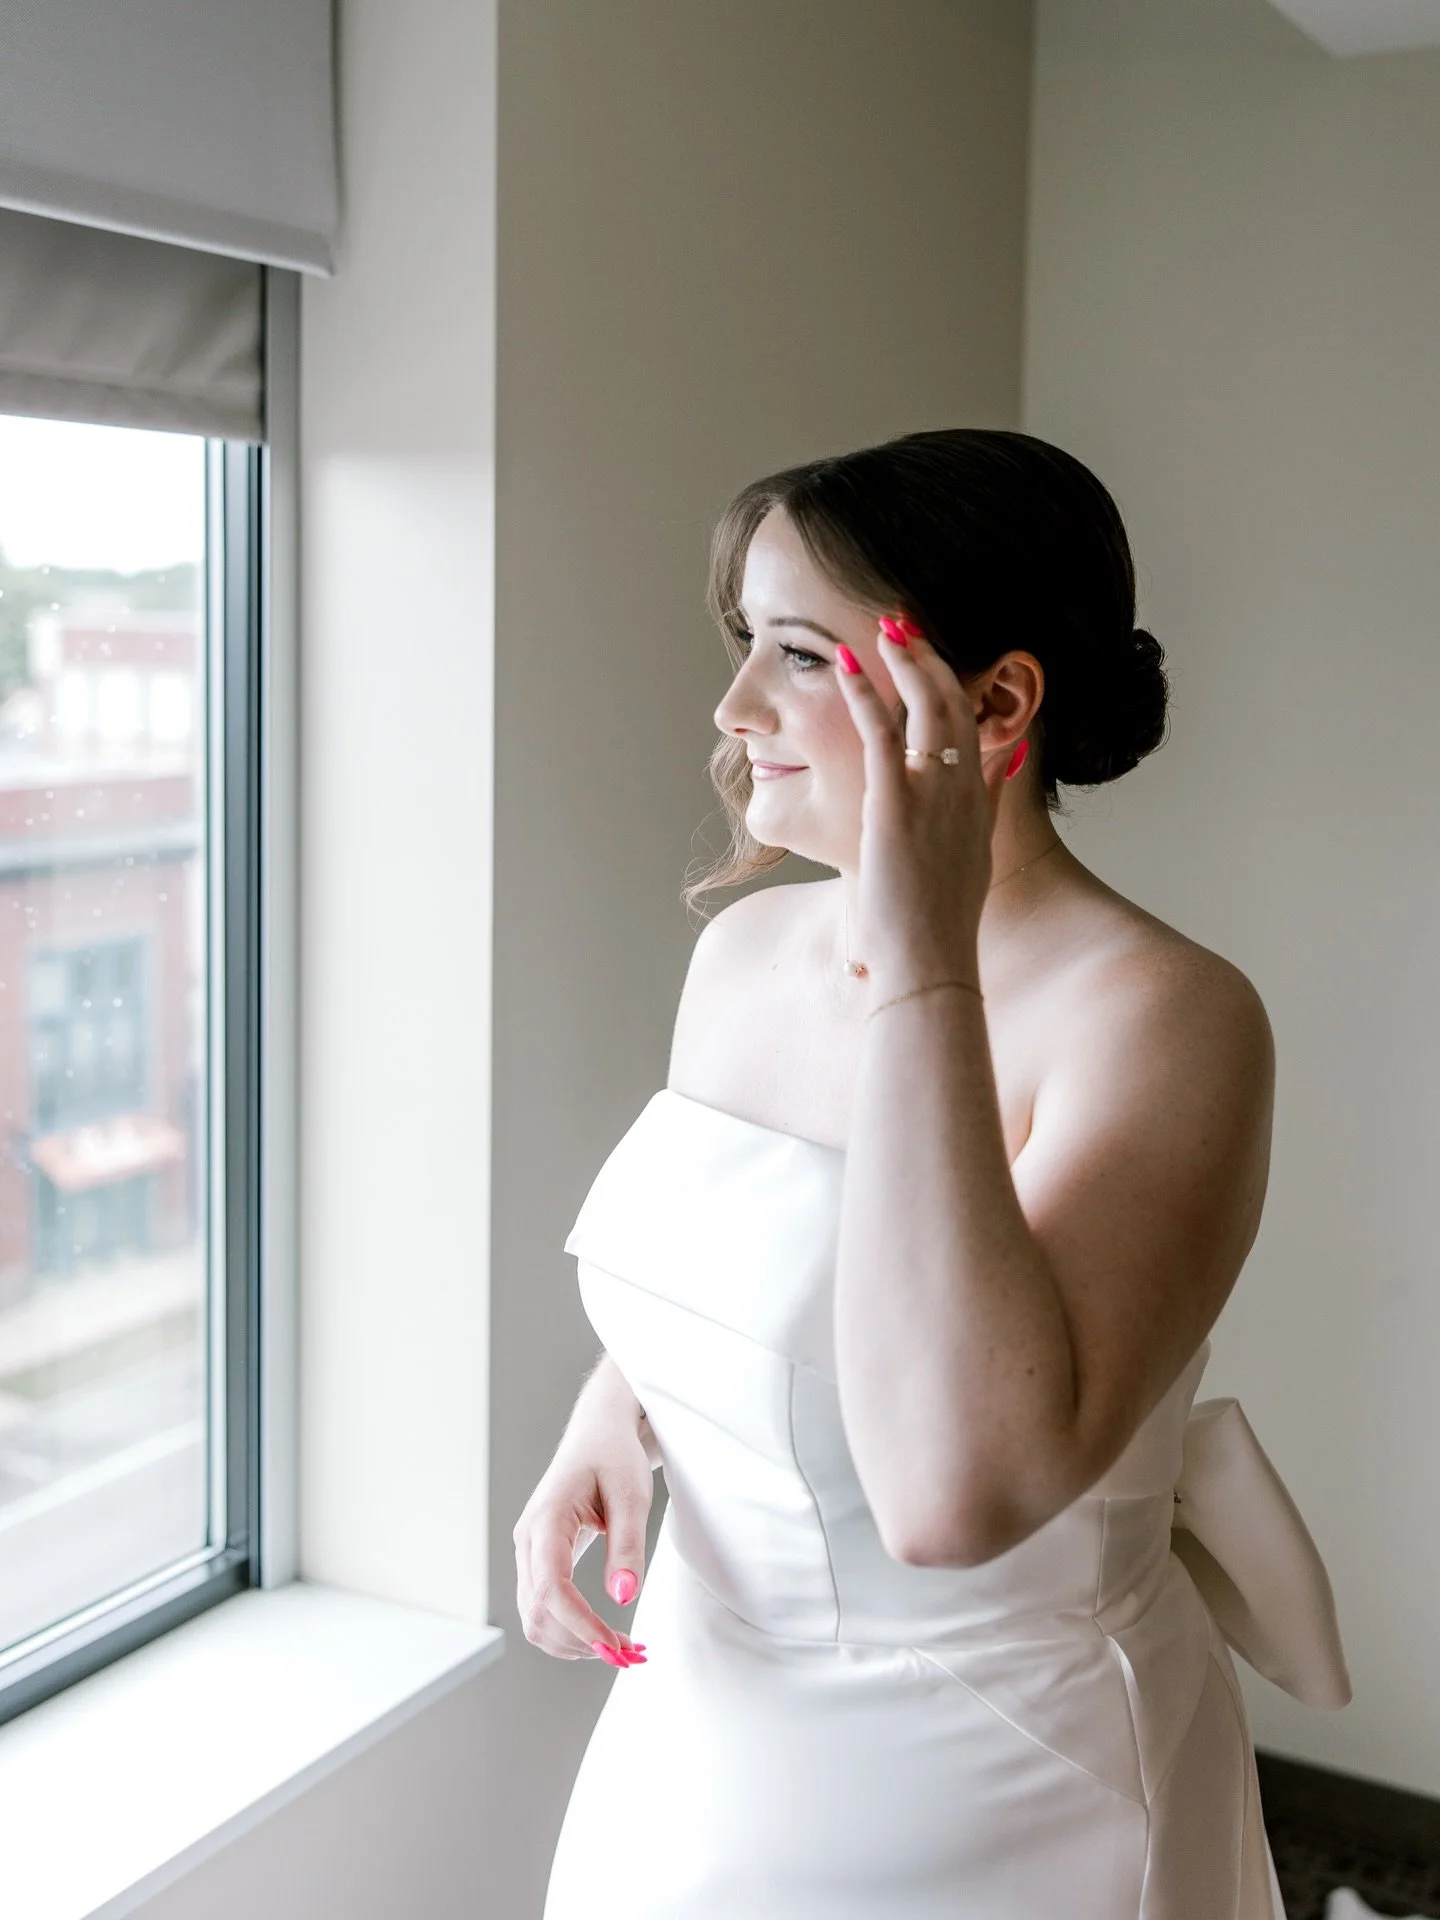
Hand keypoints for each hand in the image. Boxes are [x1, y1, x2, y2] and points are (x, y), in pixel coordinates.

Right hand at [513, 1417, 652, 1666]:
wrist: (597, 1433)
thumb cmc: (614, 1455)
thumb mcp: (632, 1493)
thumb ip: (628, 1545)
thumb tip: (623, 1598)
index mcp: (546, 1520)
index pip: (552, 1589)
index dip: (581, 1626)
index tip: (617, 1646)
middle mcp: (527, 1541)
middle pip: (537, 1613)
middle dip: (580, 1643)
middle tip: (629, 1654)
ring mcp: (527, 1553)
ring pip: (534, 1619)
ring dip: (573, 1643)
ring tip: (620, 1646)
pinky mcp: (537, 1561)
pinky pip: (542, 1609)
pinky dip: (568, 1631)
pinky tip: (601, 1633)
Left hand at [833, 617, 1010, 991]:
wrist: (930, 960)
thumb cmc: (943, 917)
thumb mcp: (978, 849)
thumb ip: (992, 799)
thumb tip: (1008, 760)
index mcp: (979, 796)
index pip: (976, 719)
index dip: (954, 678)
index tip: (931, 650)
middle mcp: (964, 788)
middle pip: (958, 701)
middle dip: (931, 655)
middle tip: (904, 622)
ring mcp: (934, 795)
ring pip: (929, 707)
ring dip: (906, 660)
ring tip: (886, 627)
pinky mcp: (896, 807)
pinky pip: (882, 735)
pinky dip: (864, 694)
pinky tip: (846, 666)